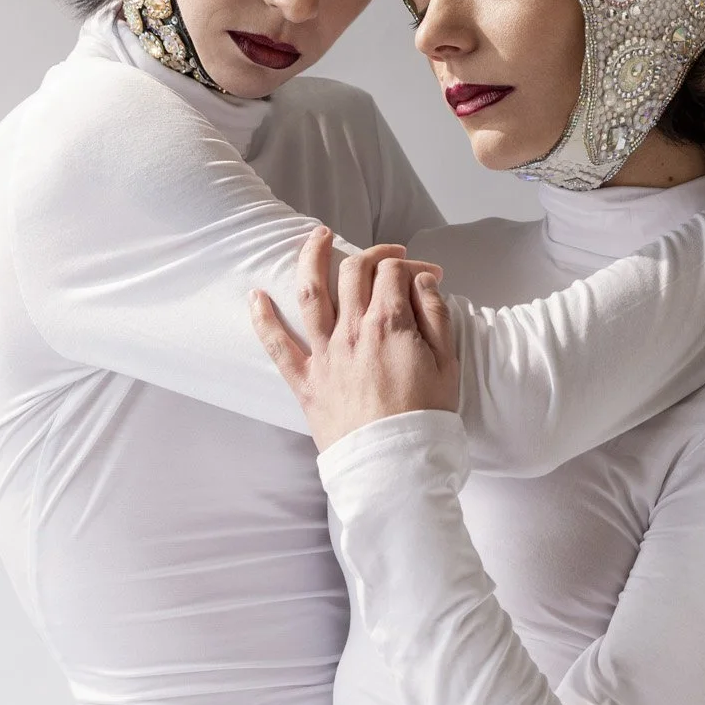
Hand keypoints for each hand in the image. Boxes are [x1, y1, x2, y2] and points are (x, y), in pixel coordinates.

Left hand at [250, 227, 460, 450]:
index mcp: (391, 325)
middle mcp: (353, 331)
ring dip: (312, 258)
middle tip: (389, 257)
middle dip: (374, 255)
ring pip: (311, 292)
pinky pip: (276, 345)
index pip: (394, 273)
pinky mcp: (306, 381)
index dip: (412, 266)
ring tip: (317, 236)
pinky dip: (262, 318)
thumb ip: (436, 315)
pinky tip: (256, 296)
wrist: (395, 467)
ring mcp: (325, 354)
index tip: (426, 276)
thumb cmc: (426, 420)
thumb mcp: (448, 364)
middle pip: (354, 272)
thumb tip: (422, 281)